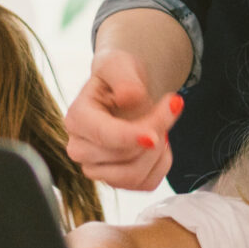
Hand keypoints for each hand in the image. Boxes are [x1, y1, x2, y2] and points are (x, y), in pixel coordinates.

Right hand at [64, 51, 182, 190]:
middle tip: (171, 106)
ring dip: (159, 151)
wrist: (126, 91)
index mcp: (77, 118)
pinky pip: (146, 183)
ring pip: (134, 175)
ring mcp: (96, 169)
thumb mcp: (120, 64)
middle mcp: (80, 148)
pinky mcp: (116, 181)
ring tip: (163, 124)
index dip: (130, 137)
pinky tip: (160, 142)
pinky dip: (161, 164)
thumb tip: (129, 97)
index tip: (156, 135)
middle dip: (154, 133)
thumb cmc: (119, 76)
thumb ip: (124, 78)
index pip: (103, 135)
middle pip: (123, 156)